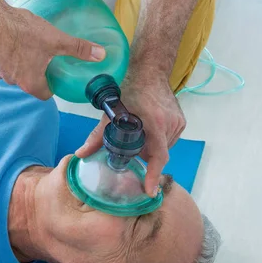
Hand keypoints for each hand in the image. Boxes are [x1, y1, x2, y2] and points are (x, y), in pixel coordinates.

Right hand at [0, 1, 105, 99]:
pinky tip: (14, 39)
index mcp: (29, 82)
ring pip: (16, 71)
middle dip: (39, 73)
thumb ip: (78, 48)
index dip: (53, 86)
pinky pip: (3, 61)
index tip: (58, 76)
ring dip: (23, 63)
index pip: (45, 94)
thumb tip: (100, 54)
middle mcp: (12, 81)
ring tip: (31, 46)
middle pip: (30, 82)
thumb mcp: (55, 40)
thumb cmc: (20, 31)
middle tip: (47, 58)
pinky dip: (10, 53)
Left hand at [76, 73, 185, 196]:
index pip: (158, 157)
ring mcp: (178, 123)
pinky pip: (169, 140)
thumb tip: (80, 155)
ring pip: (164, 148)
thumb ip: (96, 137)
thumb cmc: (130, 91)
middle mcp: (170, 124)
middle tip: (130, 145)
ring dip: (151, 147)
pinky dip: (157, 141)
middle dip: (143, 155)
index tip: (149, 191)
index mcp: (155, 123)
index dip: (153, 175)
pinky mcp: (181, 121)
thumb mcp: (110, 114)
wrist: (150, 71)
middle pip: (157, 154)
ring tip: (139, 132)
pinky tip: (148, 129)